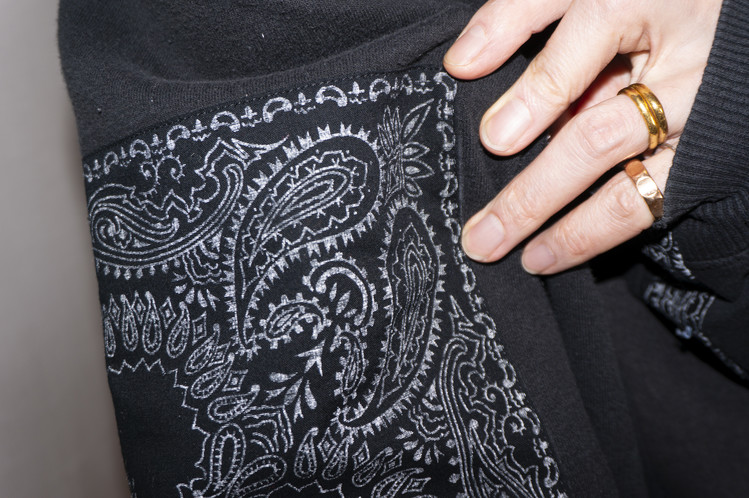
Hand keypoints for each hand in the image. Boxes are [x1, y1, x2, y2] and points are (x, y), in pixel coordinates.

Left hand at [443, 0, 722, 273]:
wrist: (717, 17)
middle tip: (483, 237)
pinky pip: (655, 203)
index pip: (582, 48)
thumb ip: (523, 14)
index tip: (491, 138)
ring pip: (635, 189)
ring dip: (573, 233)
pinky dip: (603, 232)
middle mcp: (679, 70)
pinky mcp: (707, 155)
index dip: (536, 95)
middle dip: (535, 195)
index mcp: (643, 4)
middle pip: (599, 139)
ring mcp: (697, 120)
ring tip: (527, 260)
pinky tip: (560, 251)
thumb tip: (461, 64)